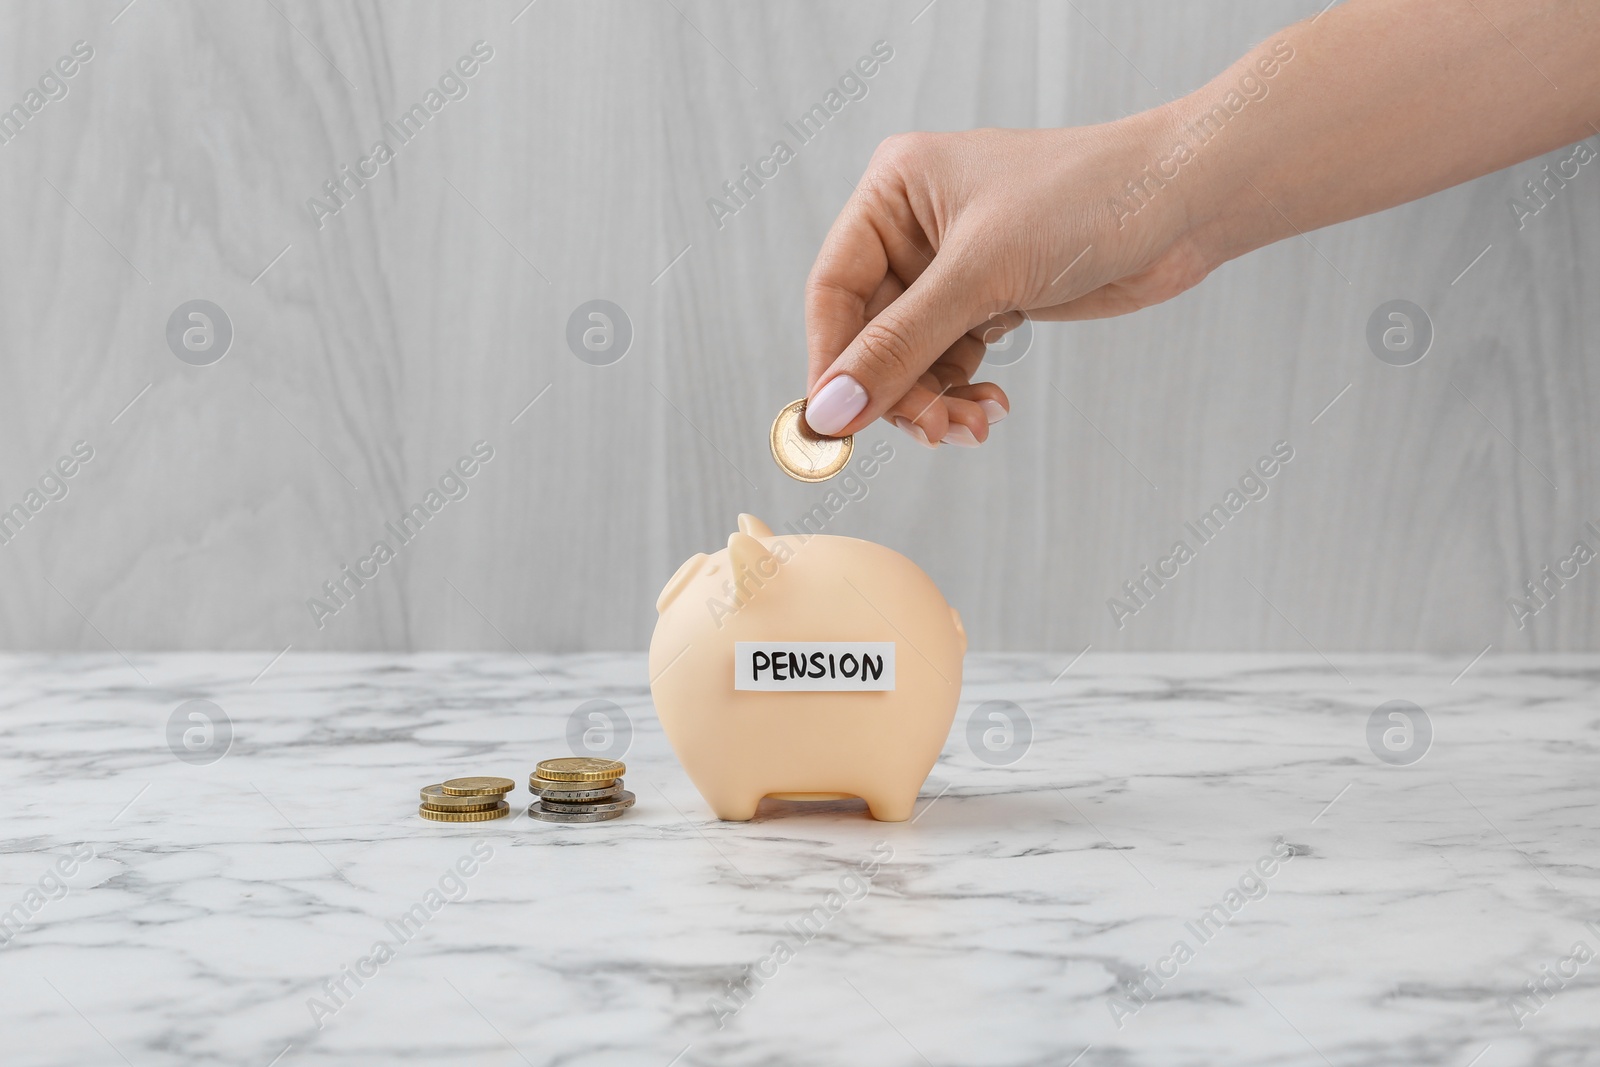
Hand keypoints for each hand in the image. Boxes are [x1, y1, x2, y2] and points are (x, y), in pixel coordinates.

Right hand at [803, 111, 1213, 446]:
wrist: (1186, 201)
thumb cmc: (1089, 197)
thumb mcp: (982, 275)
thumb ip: (901, 346)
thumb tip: (833, 408)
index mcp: (895, 190)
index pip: (834, 289)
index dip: (832, 361)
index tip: (838, 424)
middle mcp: (915, 226)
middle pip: (871, 333)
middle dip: (899, 389)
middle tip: (932, 430)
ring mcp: (954, 266)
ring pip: (911, 356)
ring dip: (935, 399)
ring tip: (973, 422)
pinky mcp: (991, 297)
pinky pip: (951, 360)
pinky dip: (964, 390)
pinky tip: (992, 403)